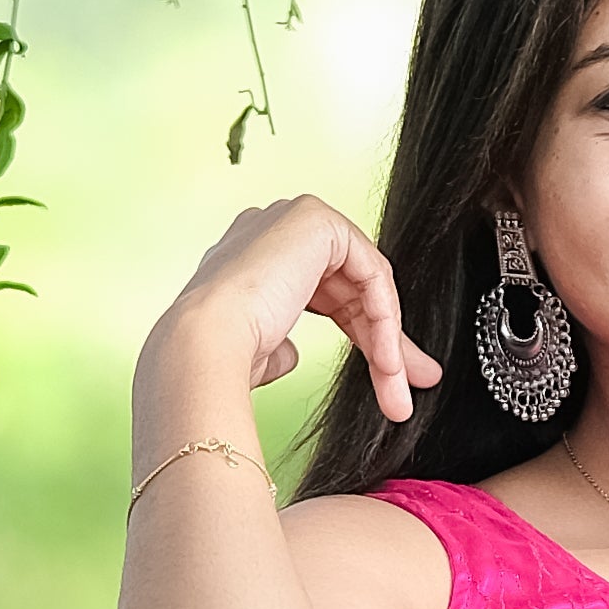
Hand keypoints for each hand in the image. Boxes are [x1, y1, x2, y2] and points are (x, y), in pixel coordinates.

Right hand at [139, 194, 437, 445]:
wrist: (202, 347)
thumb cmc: (219, 358)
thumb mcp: (263, 351)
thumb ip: (282, 344)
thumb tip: (293, 355)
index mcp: (254, 257)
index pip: (327, 293)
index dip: (362, 336)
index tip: (389, 381)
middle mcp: (272, 230)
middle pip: (352, 288)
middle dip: (385, 342)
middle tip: (405, 388)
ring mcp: (292, 219)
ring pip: (366, 283)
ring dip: (387, 341)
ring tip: (398, 389)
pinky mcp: (315, 220)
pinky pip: (370, 272)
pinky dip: (383, 317)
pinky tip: (386, 359)